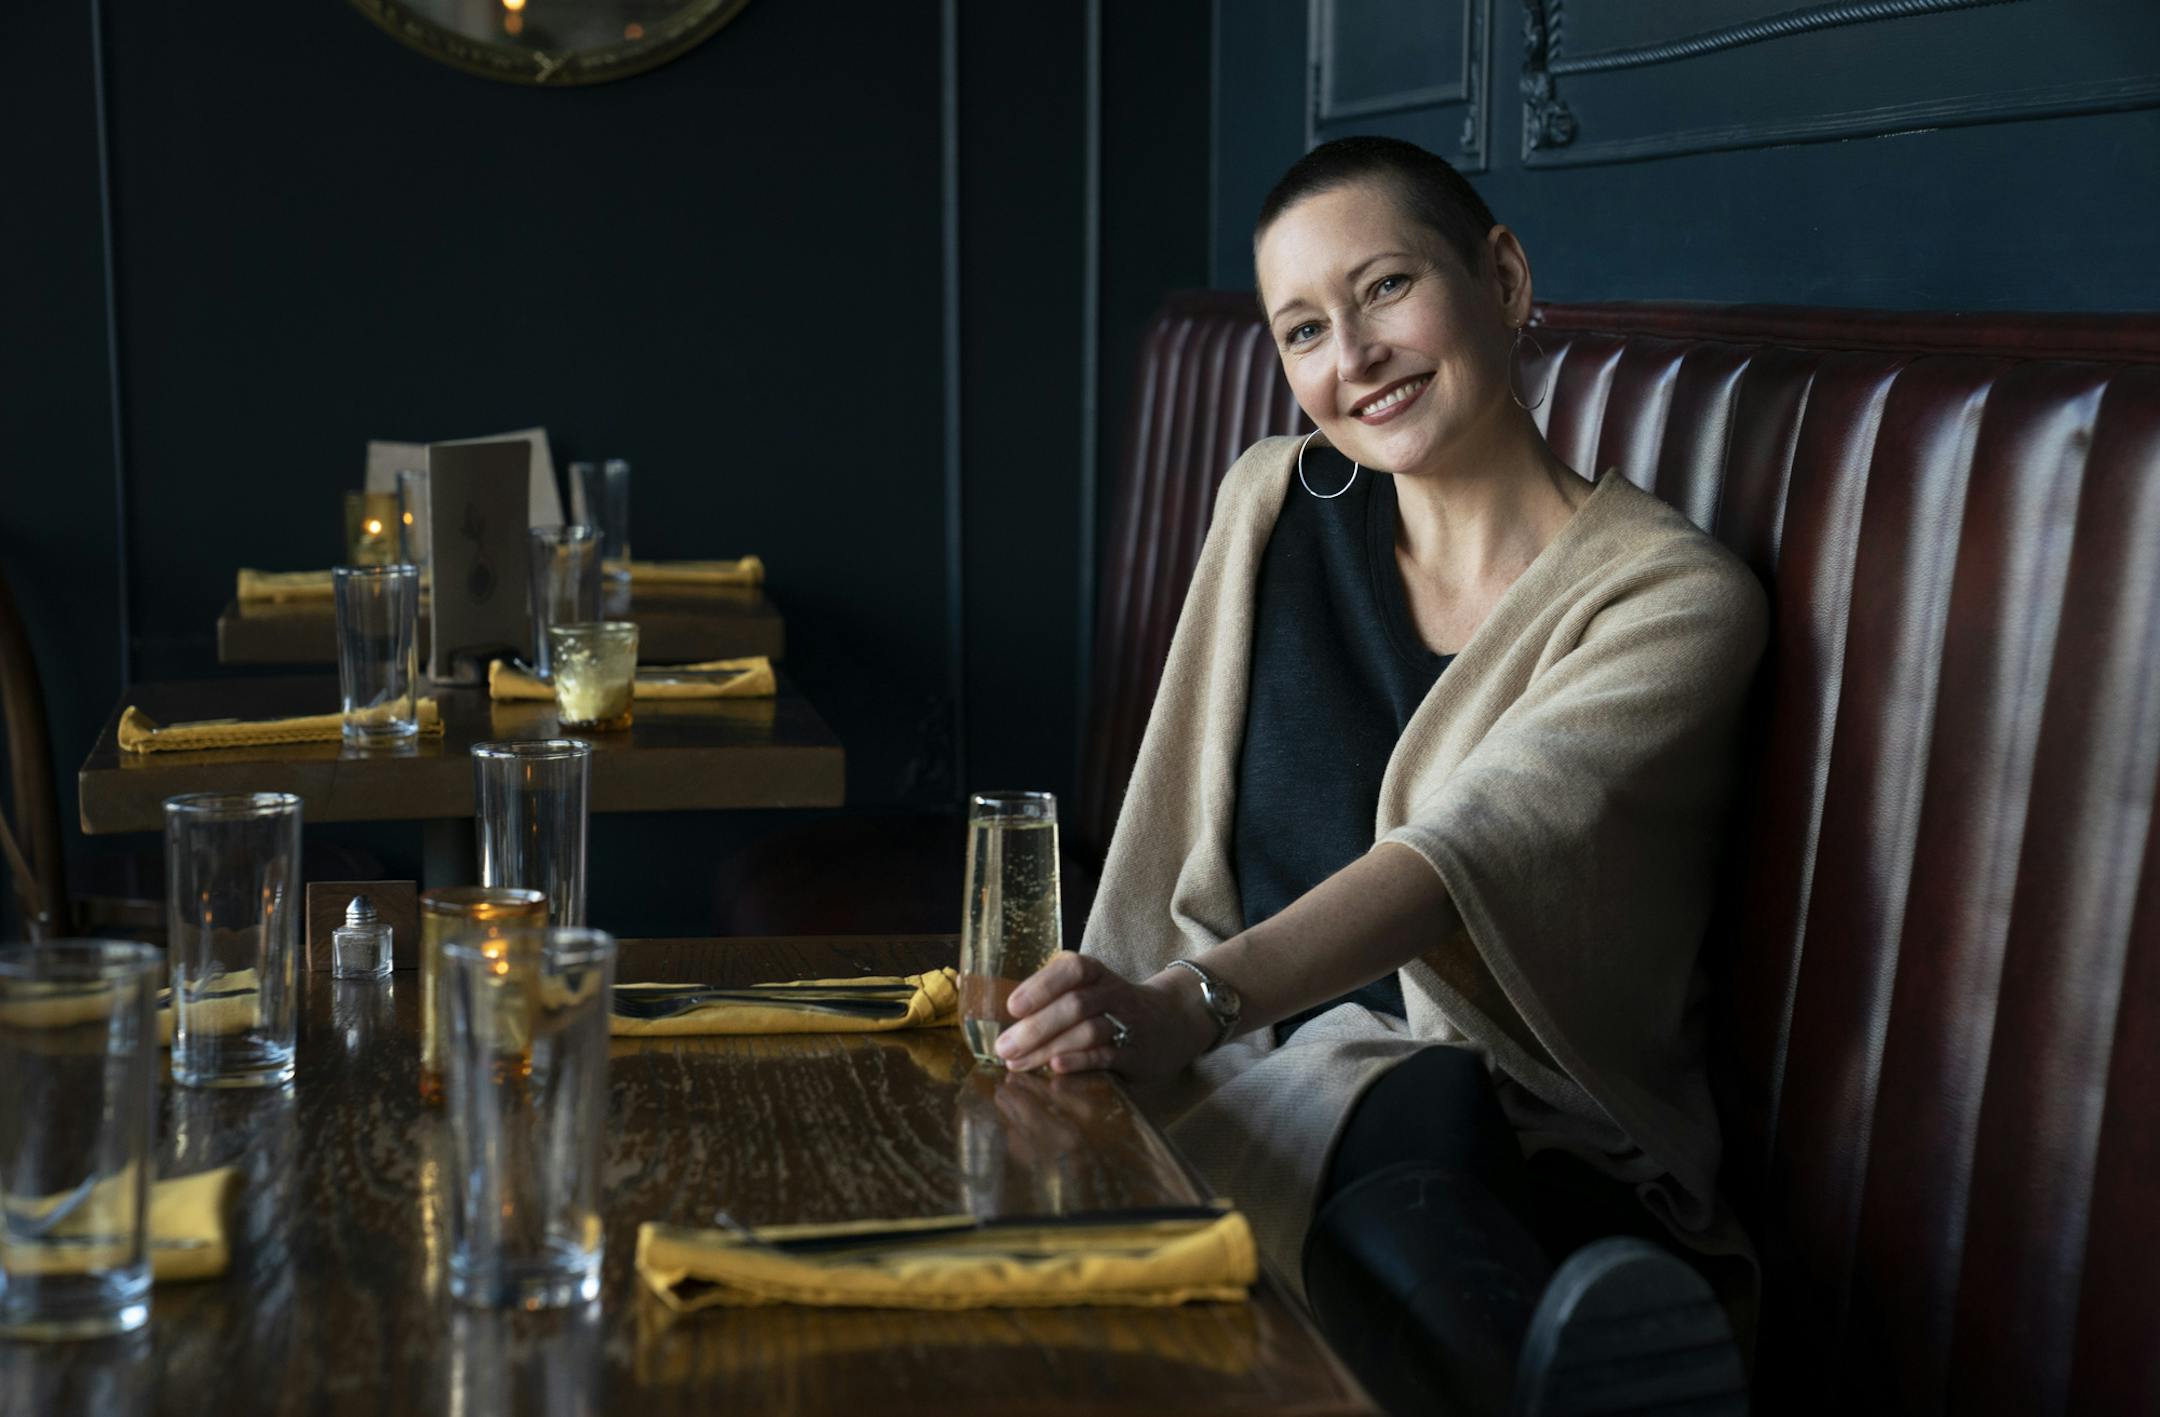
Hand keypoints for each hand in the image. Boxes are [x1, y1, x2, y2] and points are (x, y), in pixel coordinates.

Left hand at [994, 951, 1214, 1084]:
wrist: (1174, 1021)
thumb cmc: (1114, 1007)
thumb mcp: (1091, 989)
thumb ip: (1054, 998)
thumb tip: (999, 1017)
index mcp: (1097, 974)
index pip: (1072, 969)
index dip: (1042, 986)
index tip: (1012, 1007)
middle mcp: (1114, 993)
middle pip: (1075, 1004)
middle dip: (1036, 1026)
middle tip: (1004, 1047)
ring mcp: (1128, 1023)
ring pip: (1089, 1031)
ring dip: (1050, 1047)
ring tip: (1018, 1064)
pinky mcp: (1137, 1053)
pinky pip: (1108, 1055)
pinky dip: (1080, 1060)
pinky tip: (1056, 1067)